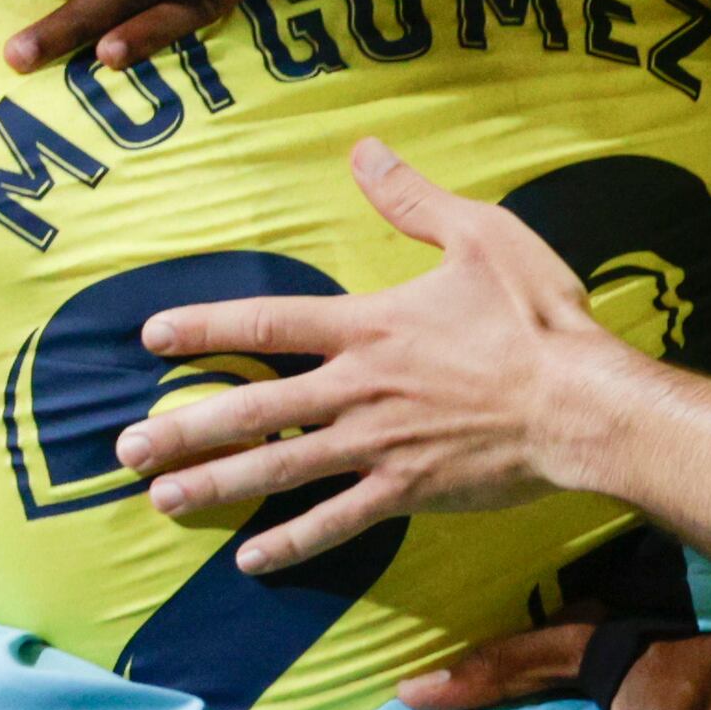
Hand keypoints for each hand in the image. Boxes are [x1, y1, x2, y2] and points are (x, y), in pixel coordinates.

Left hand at [117, 140, 640, 567]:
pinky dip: (292, 541)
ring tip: (160, 501)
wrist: (584, 405)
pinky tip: (251, 558)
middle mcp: (359, 388)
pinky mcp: (407, 490)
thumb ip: (413, 199)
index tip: (151, 338)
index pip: (268, 326)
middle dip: (184, 429)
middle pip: (254, 410)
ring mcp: (379, 445)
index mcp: (369, 326)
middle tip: (126, 449)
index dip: (206, 330)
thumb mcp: (480, 235)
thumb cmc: (537, 318)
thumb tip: (363, 151)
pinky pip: (337, 522)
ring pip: (280, 469)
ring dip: (216, 485)